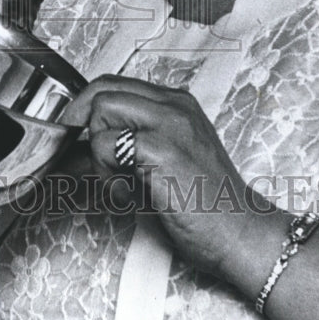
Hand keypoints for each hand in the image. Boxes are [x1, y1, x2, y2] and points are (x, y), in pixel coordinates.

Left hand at [63, 76, 264, 279]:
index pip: (115, 84)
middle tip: (84, 156)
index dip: (86, 106)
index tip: (75, 133)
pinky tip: (127, 193)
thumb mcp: (163, 161)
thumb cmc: (205, 205)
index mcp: (176, 103)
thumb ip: (128, 144)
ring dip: (97, 150)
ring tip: (118, 181)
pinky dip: (106, 171)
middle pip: (103, 89)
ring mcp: (170, 124)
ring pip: (101, 109)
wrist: (243, 235)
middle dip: (81, 122)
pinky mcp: (163, 150)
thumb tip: (79, 146)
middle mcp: (174, 105)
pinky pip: (107, 144)